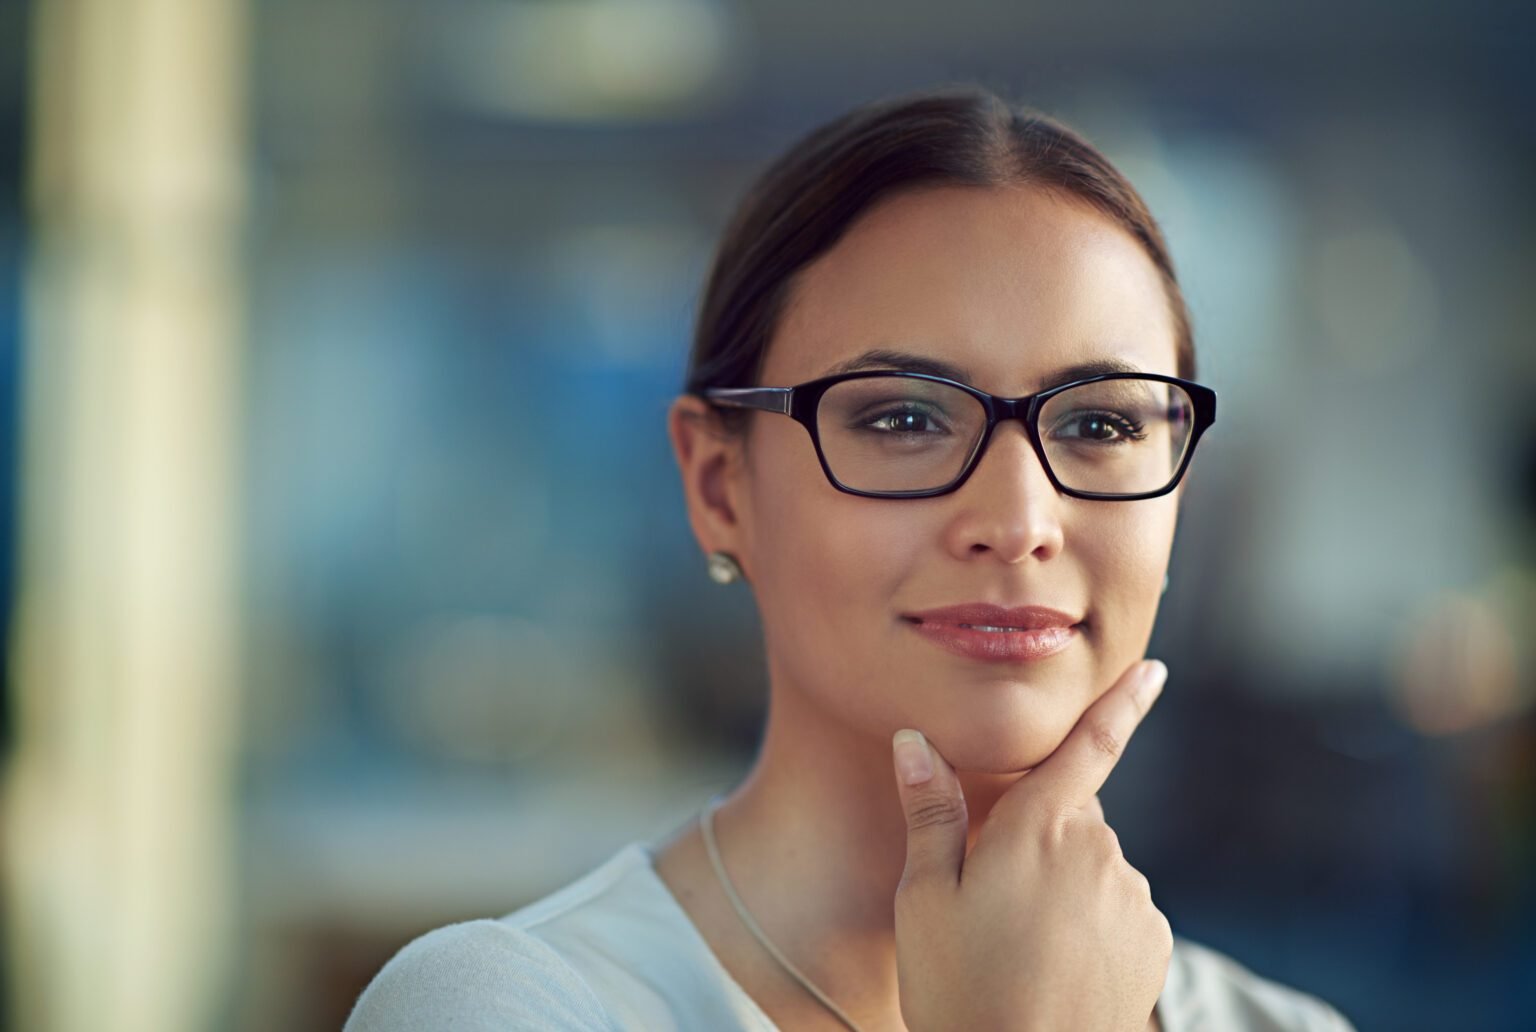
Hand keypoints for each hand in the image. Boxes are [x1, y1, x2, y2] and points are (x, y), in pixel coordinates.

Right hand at [890, 659, 1171, 1031]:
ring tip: (1017, 943)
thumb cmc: (958, 987)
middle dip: (1036, 834)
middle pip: (1070, 814)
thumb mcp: (923, 899)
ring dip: (1062, 883)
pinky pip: (1117, 906)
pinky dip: (1091, 921)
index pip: (1090, 746)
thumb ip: (930, 811)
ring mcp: (1131, 898)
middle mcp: (1099, 852)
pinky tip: (1054, 963)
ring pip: (1092, 864)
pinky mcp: (1152, 940)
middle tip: (988, 896)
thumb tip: (914, 739)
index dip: (1123, 703)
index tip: (1153, 669)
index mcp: (1039, 828)